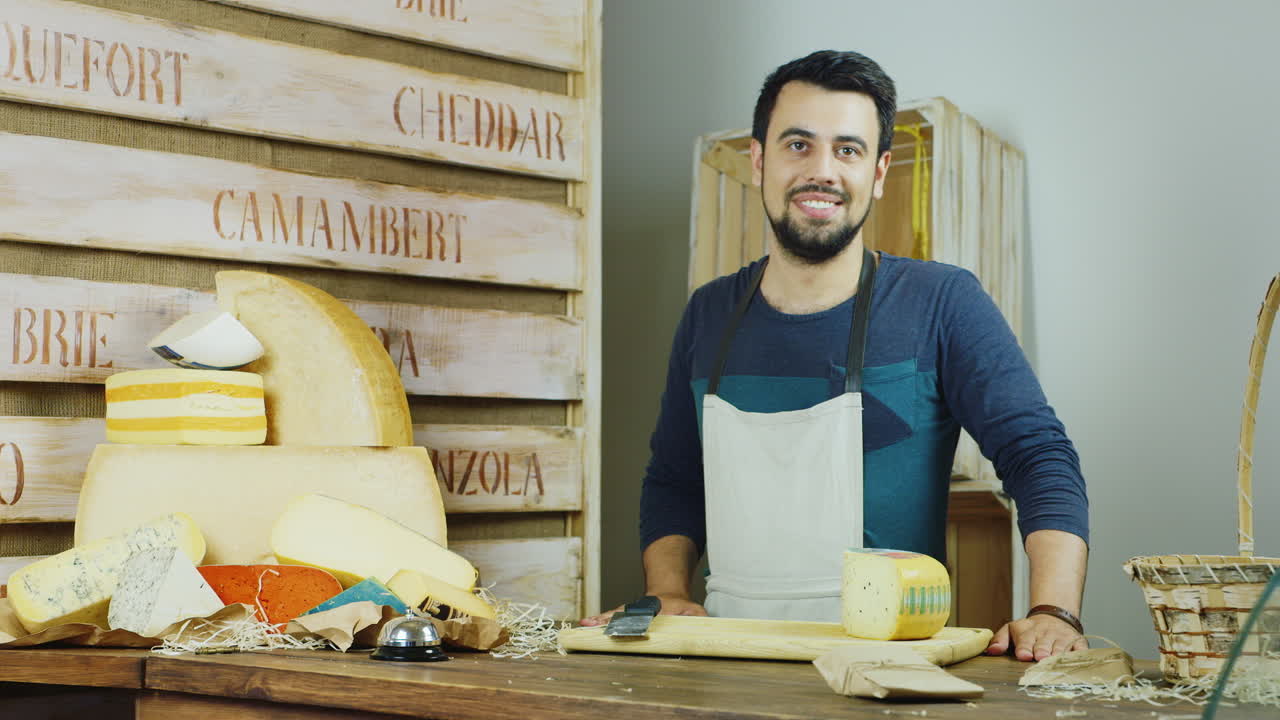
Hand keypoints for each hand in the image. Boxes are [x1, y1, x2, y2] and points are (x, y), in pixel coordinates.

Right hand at [578, 595, 707, 625]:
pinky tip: (585, 623)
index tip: (626, 627)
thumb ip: (699, 616)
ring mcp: (629, 613)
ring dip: (600, 621)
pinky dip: (597, 620)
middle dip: (610, 622)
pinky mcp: (622, 616)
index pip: (644, 620)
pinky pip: (608, 618)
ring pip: (613, 617)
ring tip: (586, 623)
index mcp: (655, 613)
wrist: (666, 594)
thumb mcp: (692, 610)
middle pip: (624, 618)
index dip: (636, 624)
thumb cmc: (678, 607)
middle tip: (596, 625)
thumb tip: (706, 622)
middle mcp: (639, 613)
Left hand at [985, 614, 1085, 661]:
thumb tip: (991, 650)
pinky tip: (1077, 658)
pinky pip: (1080, 648)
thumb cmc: (1030, 631)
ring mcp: (1062, 636)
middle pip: (1043, 643)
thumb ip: (1001, 639)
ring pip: (1060, 645)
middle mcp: (1045, 633)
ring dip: (1058, 652)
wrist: (1053, 618)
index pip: (1024, 638)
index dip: (1024, 647)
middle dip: (1041, 650)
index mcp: (1027, 630)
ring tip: (1054, 660)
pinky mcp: (1077, 641)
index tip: (1023, 655)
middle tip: (1040, 657)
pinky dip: (1079, 653)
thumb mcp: (1012, 630)